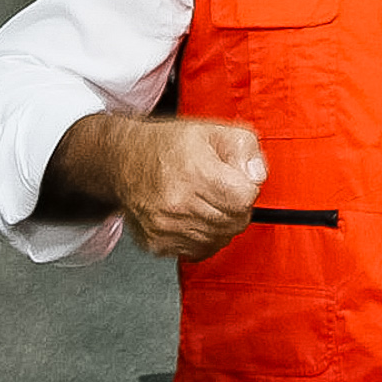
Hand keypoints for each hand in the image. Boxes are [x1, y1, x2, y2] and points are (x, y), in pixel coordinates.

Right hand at [113, 119, 266, 261]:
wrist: (125, 160)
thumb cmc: (170, 145)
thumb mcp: (214, 131)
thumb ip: (245, 149)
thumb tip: (257, 176)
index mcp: (195, 173)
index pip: (243, 199)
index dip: (247, 189)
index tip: (236, 181)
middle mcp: (178, 203)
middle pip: (234, 222)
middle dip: (236, 207)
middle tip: (221, 190)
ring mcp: (166, 227)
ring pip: (219, 239)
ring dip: (221, 224)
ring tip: (205, 201)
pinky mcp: (157, 243)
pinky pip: (199, 251)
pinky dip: (203, 237)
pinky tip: (193, 216)